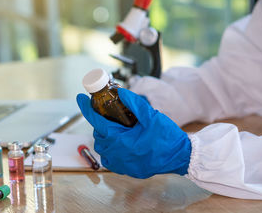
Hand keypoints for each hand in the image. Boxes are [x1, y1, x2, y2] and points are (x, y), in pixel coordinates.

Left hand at [76, 88, 190, 178]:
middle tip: (108, 114)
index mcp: (122, 140)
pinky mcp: (128, 170)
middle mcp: (118, 153)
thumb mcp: (151, 116)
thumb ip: (134, 104)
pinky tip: (119, 143)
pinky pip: (110, 160)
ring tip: (115, 127)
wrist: (181, 157)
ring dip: (104, 136)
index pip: (97, 121)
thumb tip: (120, 92)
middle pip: (98, 134)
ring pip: (102, 148)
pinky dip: (110, 150)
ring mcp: (122, 164)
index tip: (80, 98)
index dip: (86, 108)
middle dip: (100, 123)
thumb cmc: (167, 137)